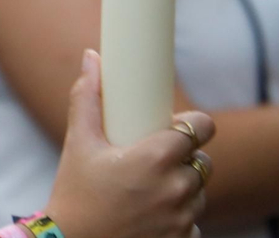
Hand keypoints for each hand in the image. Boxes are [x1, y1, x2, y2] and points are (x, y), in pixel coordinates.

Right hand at [45, 51, 211, 237]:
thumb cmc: (75, 194)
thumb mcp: (78, 143)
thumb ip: (86, 96)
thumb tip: (91, 57)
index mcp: (156, 158)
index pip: (202, 127)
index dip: (194, 124)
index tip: (179, 126)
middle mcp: (176, 189)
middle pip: (203, 161)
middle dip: (185, 157)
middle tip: (157, 158)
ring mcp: (183, 219)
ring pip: (199, 192)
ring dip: (184, 187)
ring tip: (152, 187)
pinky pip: (194, 222)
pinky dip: (179, 218)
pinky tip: (154, 216)